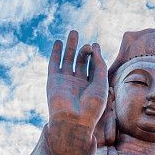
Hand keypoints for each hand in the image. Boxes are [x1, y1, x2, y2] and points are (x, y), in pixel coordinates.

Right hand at [46, 30, 107, 154]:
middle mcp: (78, 83)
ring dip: (71, 46)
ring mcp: (65, 81)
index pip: (93, 66)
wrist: (73, 121)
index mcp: (92, 86)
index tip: (95, 45)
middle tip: (87, 44)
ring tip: (74, 32)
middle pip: (81, 61)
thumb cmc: (90, 107)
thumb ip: (99, 65)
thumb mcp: (100, 84)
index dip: (95, 55)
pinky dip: (56, 53)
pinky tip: (59, 42)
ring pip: (68, 60)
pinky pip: (54, 64)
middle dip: (84, 50)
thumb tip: (94, 47)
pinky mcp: (54, 80)